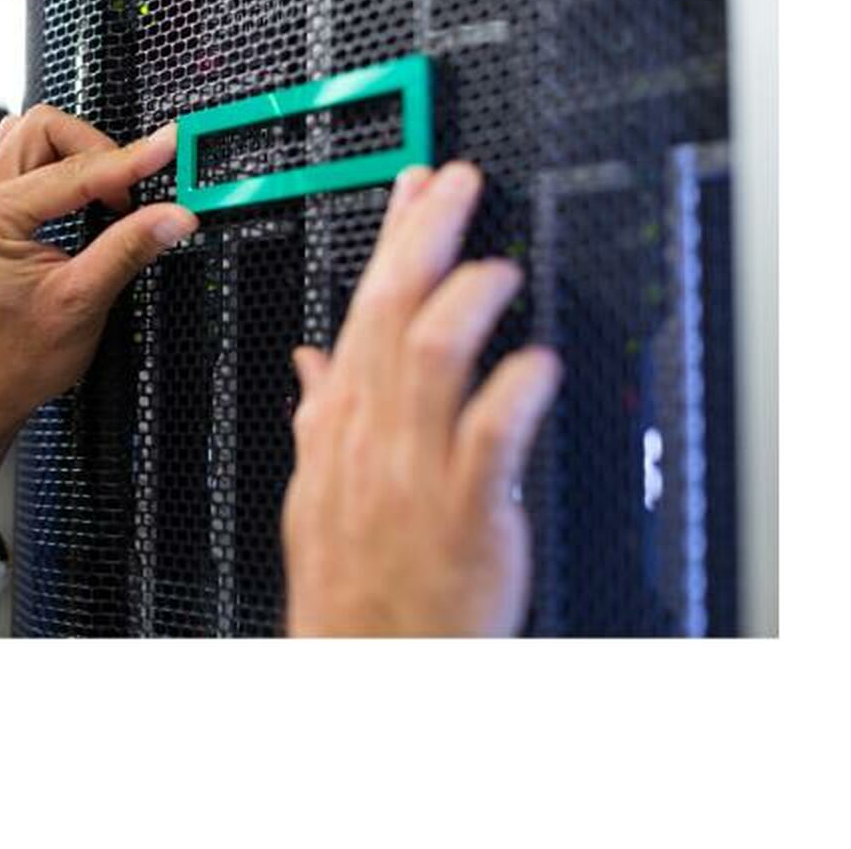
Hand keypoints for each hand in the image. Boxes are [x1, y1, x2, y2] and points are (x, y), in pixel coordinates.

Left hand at [0, 105, 197, 502]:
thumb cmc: (19, 356)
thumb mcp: (84, 301)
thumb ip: (129, 248)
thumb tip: (175, 214)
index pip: (75, 171)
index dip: (130, 160)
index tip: (169, 148)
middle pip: (44, 128)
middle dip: (97, 149)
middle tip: (129, 192)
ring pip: (30, 135)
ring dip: (74, 152)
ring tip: (106, 193)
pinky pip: (19, 157)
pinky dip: (55, 164)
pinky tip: (76, 194)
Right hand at [282, 161, 561, 636]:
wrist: (361, 665)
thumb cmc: (351, 580)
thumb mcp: (315, 491)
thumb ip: (319, 416)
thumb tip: (311, 359)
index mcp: (344, 424)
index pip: (365, 308)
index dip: (393, 239)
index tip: (418, 185)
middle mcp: (375, 435)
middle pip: (393, 314)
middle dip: (425, 237)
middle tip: (459, 184)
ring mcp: (415, 472)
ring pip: (431, 359)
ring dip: (467, 301)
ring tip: (500, 269)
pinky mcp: (464, 514)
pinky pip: (487, 441)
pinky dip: (513, 392)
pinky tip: (539, 362)